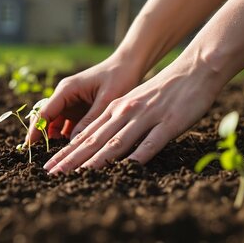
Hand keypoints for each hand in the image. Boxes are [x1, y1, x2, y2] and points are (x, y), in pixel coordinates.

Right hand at [25, 54, 144, 144]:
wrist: (128, 65)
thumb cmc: (118, 77)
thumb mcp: (106, 100)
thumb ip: (90, 120)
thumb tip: (74, 142)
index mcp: (66, 90)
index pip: (44, 112)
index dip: (35, 130)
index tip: (27, 147)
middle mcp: (65, 96)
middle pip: (45, 119)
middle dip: (40, 136)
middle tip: (37, 156)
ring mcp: (71, 103)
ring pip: (55, 124)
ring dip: (54, 138)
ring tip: (55, 158)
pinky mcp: (79, 110)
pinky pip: (67, 125)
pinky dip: (66, 137)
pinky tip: (70, 150)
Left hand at [43, 57, 224, 173]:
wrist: (194, 68)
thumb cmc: (165, 90)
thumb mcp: (135, 102)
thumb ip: (118, 122)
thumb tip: (102, 144)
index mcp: (116, 108)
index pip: (85, 134)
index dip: (66, 152)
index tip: (49, 166)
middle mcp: (125, 112)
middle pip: (93, 140)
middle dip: (70, 159)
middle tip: (51, 174)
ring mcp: (146, 117)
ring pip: (116, 142)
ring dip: (95, 161)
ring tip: (76, 175)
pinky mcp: (168, 122)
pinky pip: (151, 142)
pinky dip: (137, 156)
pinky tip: (125, 168)